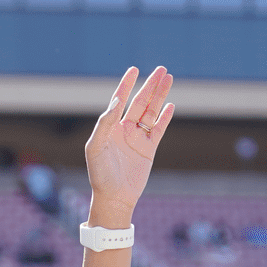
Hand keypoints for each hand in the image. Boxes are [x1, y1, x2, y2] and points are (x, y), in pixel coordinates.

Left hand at [83, 67, 174, 228]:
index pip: (119, 100)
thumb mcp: (96, 146)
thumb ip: (105, 123)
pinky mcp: (149, 149)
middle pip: (140, 102)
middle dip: (150, 85)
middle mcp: (124, 130)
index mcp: (110, 127)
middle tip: (161, 69)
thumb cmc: (100, 173)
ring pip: (152, 112)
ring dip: (160, 96)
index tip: (134, 70)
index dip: (126, 84)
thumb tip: (117, 101)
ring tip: (169, 79)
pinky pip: (159, 129)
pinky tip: (170, 104)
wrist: (114, 197)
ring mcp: (138, 138)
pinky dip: (165, 117)